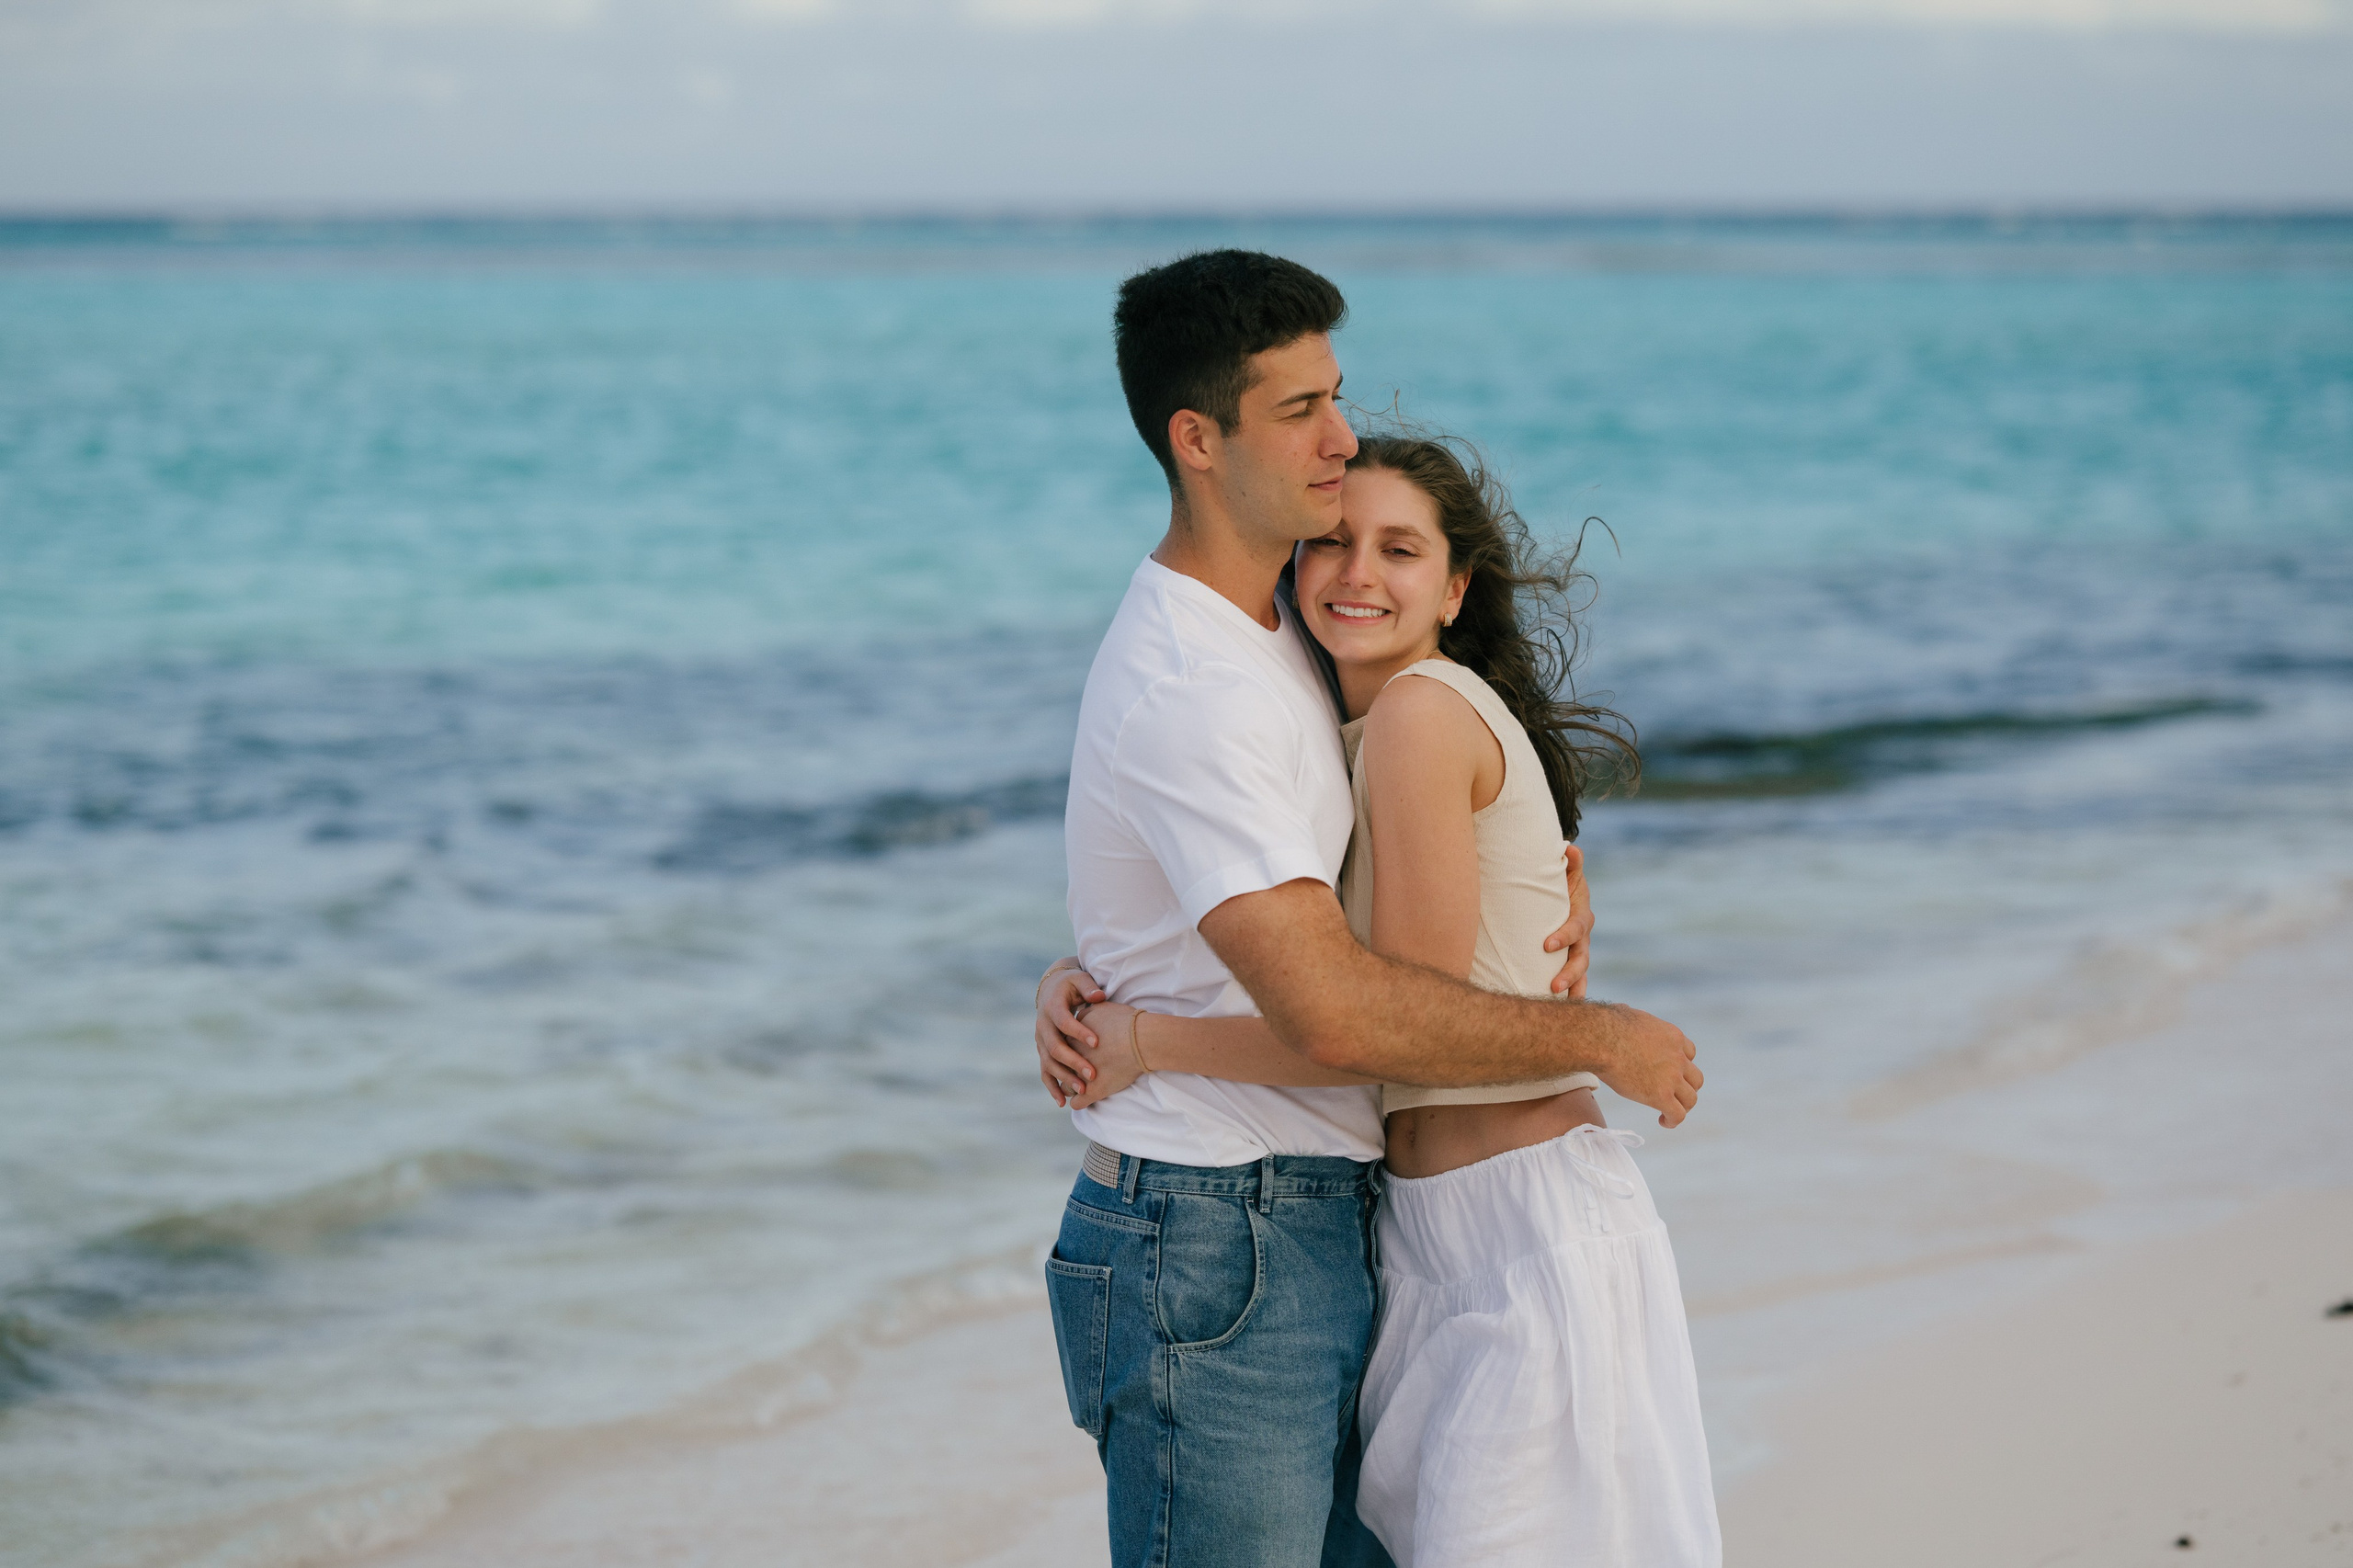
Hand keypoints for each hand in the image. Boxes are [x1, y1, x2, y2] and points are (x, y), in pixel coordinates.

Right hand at [1035, 960, 1105, 1106]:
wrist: (1051, 990)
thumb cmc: (1071, 985)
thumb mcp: (1079, 979)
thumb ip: (1089, 986)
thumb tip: (1099, 996)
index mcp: (1052, 1007)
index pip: (1064, 1022)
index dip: (1079, 1032)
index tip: (1097, 1043)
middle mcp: (1042, 1026)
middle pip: (1055, 1047)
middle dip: (1073, 1062)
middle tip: (1093, 1074)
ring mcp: (1040, 1041)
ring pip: (1048, 1063)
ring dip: (1064, 1078)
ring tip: (1083, 1090)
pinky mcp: (1043, 1051)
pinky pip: (1045, 1072)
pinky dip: (1052, 1088)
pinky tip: (1063, 1102)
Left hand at [1062, 1002, 1148, 1110]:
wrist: (1140, 1039)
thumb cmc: (1124, 1022)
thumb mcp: (1101, 1008)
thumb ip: (1088, 1010)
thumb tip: (1084, 1012)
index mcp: (1072, 1037)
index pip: (1061, 1047)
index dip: (1068, 1051)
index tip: (1073, 1053)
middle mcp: (1073, 1057)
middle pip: (1061, 1068)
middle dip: (1065, 1071)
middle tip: (1071, 1074)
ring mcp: (1081, 1075)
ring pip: (1066, 1087)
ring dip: (1069, 1089)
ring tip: (1076, 1090)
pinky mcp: (1093, 1091)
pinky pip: (1078, 1102)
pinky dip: (1079, 1103)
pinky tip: (1081, 1102)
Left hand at [1545, 844, 1593, 997]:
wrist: (1558, 895)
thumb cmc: (1558, 884)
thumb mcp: (1565, 873)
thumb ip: (1570, 864)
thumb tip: (1571, 847)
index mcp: (1580, 915)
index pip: (1576, 928)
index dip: (1564, 936)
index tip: (1546, 945)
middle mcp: (1582, 936)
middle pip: (1581, 958)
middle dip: (1569, 973)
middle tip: (1553, 985)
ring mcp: (1577, 951)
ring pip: (1580, 973)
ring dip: (1572, 989)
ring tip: (1557, 1003)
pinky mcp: (1568, 961)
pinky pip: (1574, 983)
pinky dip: (1570, 995)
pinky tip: (1558, 1010)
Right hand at [1592, 1006, 1703, 1128]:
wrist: (1601, 1039)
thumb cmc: (1605, 1024)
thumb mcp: (1629, 1014)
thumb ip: (1633, 1020)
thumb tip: (1622, 1010)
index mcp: (1673, 1036)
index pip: (1690, 1054)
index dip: (1680, 1065)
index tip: (1668, 1072)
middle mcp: (1678, 1057)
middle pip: (1696, 1078)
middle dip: (1685, 1087)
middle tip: (1670, 1094)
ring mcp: (1672, 1077)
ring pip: (1690, 1099)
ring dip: (1681, 1106)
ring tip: (1668, 1112)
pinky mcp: (1661, 1095)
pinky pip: (1678, 1114)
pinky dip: (1673, 1120)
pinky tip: (1663, 1121)